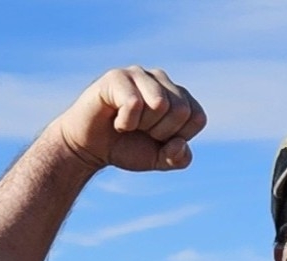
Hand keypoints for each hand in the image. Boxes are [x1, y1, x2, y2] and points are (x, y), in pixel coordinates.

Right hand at [55, 66, 205, 171]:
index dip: (178, 137)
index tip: (157, 138)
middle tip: (140, 130)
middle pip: (181, 110)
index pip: (197, 117)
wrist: (89, 148)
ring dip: (142, 125)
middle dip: (160, 132)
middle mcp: (162, 80)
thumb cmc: (126, 148)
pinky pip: (134, 103)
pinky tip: (115, 119)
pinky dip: (125, 122)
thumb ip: (178, 158)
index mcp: (178, 97)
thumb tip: (180, 144)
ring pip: (160, 104)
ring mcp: (139, 74)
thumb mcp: (158, 160)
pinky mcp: (117, 76)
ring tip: (128, 123)